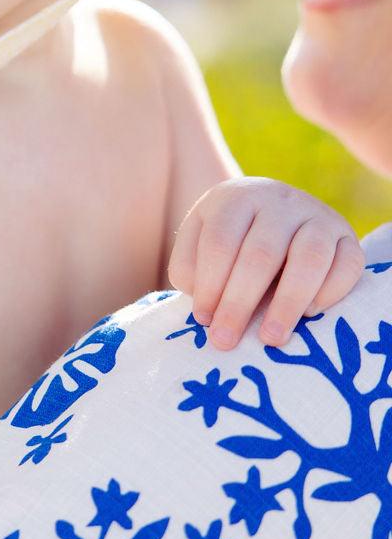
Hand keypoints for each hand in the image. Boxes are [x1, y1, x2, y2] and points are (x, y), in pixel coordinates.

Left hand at [168, 177, 364, 350]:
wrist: (273, 212)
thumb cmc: (228, 240)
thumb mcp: (197, 242)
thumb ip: (191, 270)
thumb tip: (207, 307)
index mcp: (237, 198)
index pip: (220, 242)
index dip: (210, 285)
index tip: (203, 320)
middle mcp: (280, 201)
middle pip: (261, 254)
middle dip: (240, 303)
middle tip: (226, 341)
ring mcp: (318, 215)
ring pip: (309, 257)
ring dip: (288, 303)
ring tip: (271, 339)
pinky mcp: (347, 235)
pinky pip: (348, 264)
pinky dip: (330, 292)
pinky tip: (309, 315)